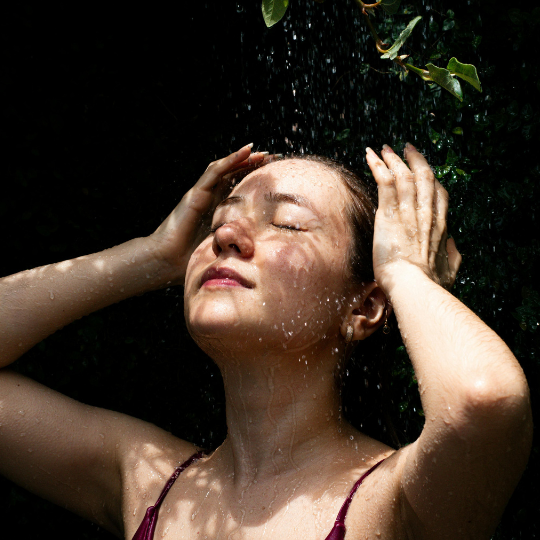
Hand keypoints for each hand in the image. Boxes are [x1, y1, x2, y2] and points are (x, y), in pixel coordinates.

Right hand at [149, 144, 273, 283]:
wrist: (166, 261)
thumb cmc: (189, 260)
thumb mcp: (221, 248)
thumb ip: (234, 244)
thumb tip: (257, 253)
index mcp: (216, 209)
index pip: (237, 187)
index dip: (253, 177)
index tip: (274, 172)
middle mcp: (208, 198)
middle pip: (232, 174)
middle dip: (251, 164)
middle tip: (272, 156)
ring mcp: (201, 194)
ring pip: (224, 169)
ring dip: (242, 158)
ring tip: (260, 152)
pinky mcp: (196, 194)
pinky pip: (215, 172)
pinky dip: (231, 160)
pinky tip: (246, 151)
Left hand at [366, 143, 460, 293]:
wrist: (414, 286)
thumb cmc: (430, 283)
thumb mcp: (450, 268)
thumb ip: (452, 253)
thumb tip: (452, 243)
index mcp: (441, 225)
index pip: (438, 194)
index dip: (431, 180)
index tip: (424, 171)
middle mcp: (427, 213)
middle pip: (424, 177)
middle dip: (415, 159)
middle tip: (406, 148)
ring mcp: (408, 211)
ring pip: (403, 175)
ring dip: (393, 159)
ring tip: (384, 148)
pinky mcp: (389, 213)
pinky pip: (384, 182)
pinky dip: (376, 166)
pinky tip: (370, 155)